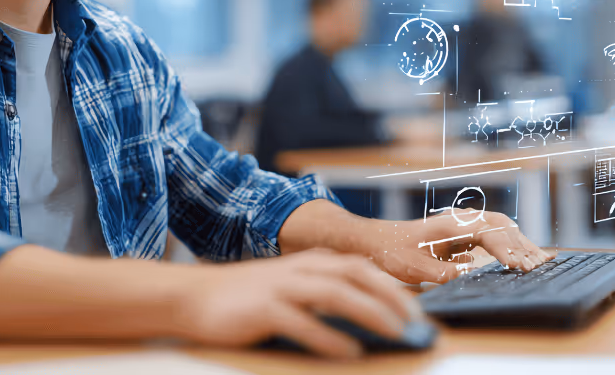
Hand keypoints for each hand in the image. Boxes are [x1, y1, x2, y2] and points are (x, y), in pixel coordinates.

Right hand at [171, 249, 420, 358]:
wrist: (194, 296)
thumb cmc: (248, 298)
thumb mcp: (290, 287)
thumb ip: (323, 293)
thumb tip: (369, 315)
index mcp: (311, 262)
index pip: (362, 266)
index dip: (393, 285)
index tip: (419, 309)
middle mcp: (301, 268)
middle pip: (356, 273)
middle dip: (391, 295)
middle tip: (417, 322)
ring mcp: (282, 286)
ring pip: (335, 293)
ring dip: (370, 312)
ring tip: (395, 332)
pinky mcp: (264, 308)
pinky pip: (302, 322)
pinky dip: (328, 336)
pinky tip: (349, 352)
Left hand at [362, 211, 554, 284]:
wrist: (377, 240)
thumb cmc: (393, 251)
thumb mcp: (416, 268)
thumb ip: (444, 272)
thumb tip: (471, 274)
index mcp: (451, 224)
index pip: (488, 232)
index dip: (506, 249)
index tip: (518, 266)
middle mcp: (460, 219)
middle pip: (501, 225)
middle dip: (521, 244)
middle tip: (538, 266)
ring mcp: (463, 224)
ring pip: (500, 227)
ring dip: (519, 243)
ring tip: (540, 261)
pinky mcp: (463, 233)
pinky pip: (493, 234)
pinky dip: (510, 244)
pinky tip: (521, 257)